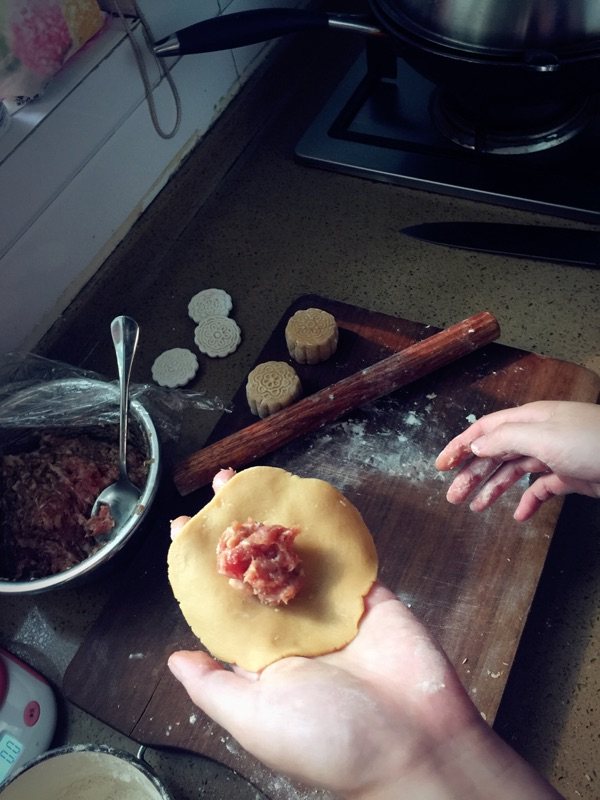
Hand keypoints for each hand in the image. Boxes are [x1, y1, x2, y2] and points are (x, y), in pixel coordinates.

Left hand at [169, 524, 559, 798]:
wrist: (415, 744)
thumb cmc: (330, 742)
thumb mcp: (255, 721)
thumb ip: (213, 688)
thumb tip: (174, 661)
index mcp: (263, 656)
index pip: (223, 600)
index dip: (203, 565)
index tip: (183, 528)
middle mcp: (293, 628)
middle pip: (258, 566)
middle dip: (238, 527)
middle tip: (222, 487)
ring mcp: (331, 608)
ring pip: (298, 553)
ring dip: (277, 516)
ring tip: (253, 482)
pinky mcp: (368, 595)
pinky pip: (346, 555)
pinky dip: (330, 528)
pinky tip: (308, 499)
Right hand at [435, 401, 599, 519]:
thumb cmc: (592, 442)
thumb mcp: (542, 436)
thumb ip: (505, 440)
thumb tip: (475, 447)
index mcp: (529, 419)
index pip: (485, 431)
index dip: (460, 446)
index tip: (440, 465)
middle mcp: (538, 434)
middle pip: (496, 454)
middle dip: (472, 475)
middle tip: (452, 498)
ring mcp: (555, 455)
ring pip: (514, 472)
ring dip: (493, 490)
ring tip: (474, 509)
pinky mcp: (570, 476)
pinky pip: (541, 489)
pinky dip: (527, 501)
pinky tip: (518, 515)